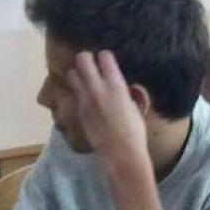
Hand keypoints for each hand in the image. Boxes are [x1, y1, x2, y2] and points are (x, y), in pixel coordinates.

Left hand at [68, 49, 151, 172]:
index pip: (104, 56)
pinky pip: (74, 92)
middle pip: (82, 58)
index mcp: (116, 85)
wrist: (121, 153)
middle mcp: (97, 88)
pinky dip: (78, 91)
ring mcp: (85, 99)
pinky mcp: (79, 110)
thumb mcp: (137, 108)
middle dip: (87, 59)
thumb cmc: (134, 132)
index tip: (108, 63)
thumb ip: (131, 93)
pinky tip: (86, 97)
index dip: (106, 57)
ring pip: (72, 73)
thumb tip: (130, 87)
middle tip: (92, 66)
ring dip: (78, 74)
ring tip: (86, 80)